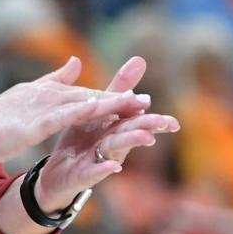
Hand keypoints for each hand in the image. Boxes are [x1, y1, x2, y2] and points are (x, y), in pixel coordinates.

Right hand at [0, 57, 149, 168]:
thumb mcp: (28, 97)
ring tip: (133, 105)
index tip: (135, 98)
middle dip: (117, 98)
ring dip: (107, 103)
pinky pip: (61, 117)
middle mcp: (45, 94)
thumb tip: (75, 63)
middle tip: (146, 100)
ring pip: (80, 103)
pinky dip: (80, 112)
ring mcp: (38, 107)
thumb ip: (53, 80)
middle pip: (87, 95)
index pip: (82, 94)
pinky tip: (98, 111)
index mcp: (45, 92)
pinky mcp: (32, 123)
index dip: (109, 96)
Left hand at [36, 57, 179, 211]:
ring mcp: (98, 160)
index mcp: (115, 128)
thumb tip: (140, 59)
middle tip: (167, 124)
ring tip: (147, 138)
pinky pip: (93, 172)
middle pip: (131, 133)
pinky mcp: (82, 174)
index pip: (135, 120)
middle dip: (149, 129)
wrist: (57, 172)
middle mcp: (112, 145)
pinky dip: (102, 169)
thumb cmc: (84, 140)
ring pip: (116, 149)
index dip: (153, 119)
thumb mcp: (99, 111)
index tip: (175, 121)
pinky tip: (112, 167)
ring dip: (131, 142)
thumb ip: (118, 89)